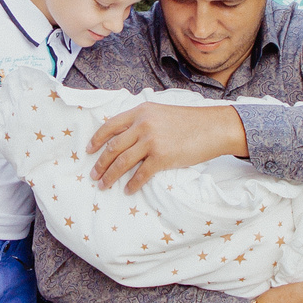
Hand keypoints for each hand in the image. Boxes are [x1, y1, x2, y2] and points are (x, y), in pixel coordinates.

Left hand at [90, 102, 247, 192]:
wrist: (213, 127)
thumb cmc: (189, 121)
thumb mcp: (161, 113)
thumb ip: (143, 120)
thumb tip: (125, 137)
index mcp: (141, 112)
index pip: (110, 126)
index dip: (97, 139)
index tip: (89, 150)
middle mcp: (142, 125)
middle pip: (113, 147)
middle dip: (100, 163)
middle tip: (93, 174)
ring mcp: (152, 141)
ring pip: (122, 161)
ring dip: (110, 176)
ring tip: (103, 185)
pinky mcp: (162, 157)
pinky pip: (141, 174)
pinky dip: (132, 184)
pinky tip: (128, 190)